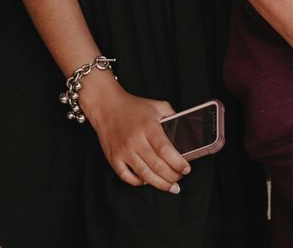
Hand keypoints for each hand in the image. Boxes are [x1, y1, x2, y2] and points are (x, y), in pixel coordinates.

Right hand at [80, 74, 189, 193]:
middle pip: (157, 166)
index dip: (178, 163)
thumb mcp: (156, 105)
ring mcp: (123, 151)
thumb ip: (172, 115)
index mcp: (148, 126)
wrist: (106, 106)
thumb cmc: (132, 107)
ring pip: (144, 174)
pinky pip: (127, 177)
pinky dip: (139, 182)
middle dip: (172, 177)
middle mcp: (135, 140)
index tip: (186, 169)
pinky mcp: (113, 158)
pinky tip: (148, 181)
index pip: (166, 150)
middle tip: (179, 179)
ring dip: (160, 184)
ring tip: (170, 187)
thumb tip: (185, 128)